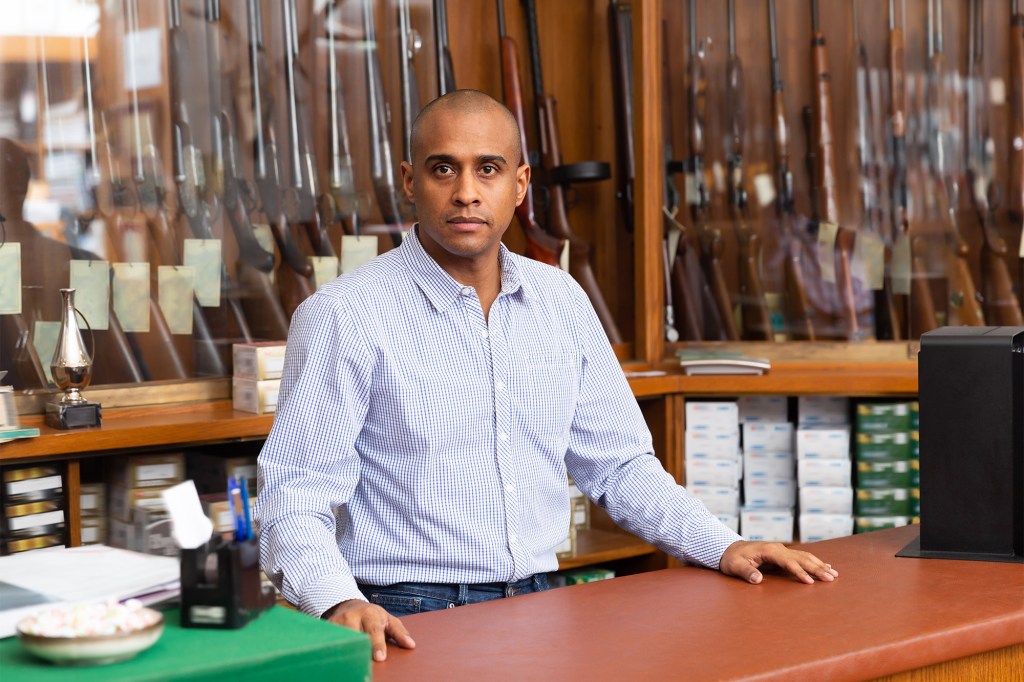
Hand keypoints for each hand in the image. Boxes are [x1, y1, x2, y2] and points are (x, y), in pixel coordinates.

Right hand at [323, 599, 415, 661]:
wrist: (349, 605)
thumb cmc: (373, 617)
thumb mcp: (388, 620)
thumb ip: (399, 632)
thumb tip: (411, 645)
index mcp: (370, 614)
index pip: (373, 631)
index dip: (377, 645)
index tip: (380, 658)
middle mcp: (351, 616)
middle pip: (355, 636)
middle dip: (360, 650)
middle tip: (365, 665)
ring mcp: (337, 622)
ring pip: (341, 639)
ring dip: (346, 651)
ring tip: (351, 664)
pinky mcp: (326, 627)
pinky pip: (329, 640)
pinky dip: (333, 649)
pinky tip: (337, 659)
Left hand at [719, 540, 838, 584]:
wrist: (727, 549)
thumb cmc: (731, 559)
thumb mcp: (734, 566)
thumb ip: (746, 572)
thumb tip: (757, 580)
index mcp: (769, 550)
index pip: (788, 562)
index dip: (799, 572)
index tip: (810, 582)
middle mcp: (778, 548)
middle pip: (801, 558)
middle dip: (817, 568)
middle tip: (832, 578)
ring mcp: (781, 550)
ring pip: (804, 556)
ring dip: (819, 565)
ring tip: (834, 574)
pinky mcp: (782, 554)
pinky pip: (801, 558)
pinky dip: (813, 562)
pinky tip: (824, 566)